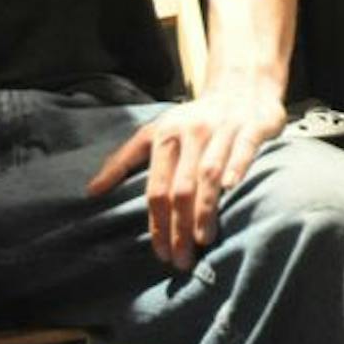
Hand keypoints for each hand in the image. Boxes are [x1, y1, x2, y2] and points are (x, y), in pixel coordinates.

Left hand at [87, 86, 288, 269]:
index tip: (160, 252)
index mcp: (165, 135)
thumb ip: (124, 161)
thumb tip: (91, 192)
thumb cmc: (193, 118)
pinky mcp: (252, 126)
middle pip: (181, 186)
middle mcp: (192, 131)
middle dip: (179, 227)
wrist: (240, 85)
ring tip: (203, 241)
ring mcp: (222, 128)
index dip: (157, 222)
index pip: (156, 187)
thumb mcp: (155, 133)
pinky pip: (243, 148)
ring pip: (209, 173)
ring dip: (205, 209)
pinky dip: (236, 166)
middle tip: (181, 259)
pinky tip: (230, 188)